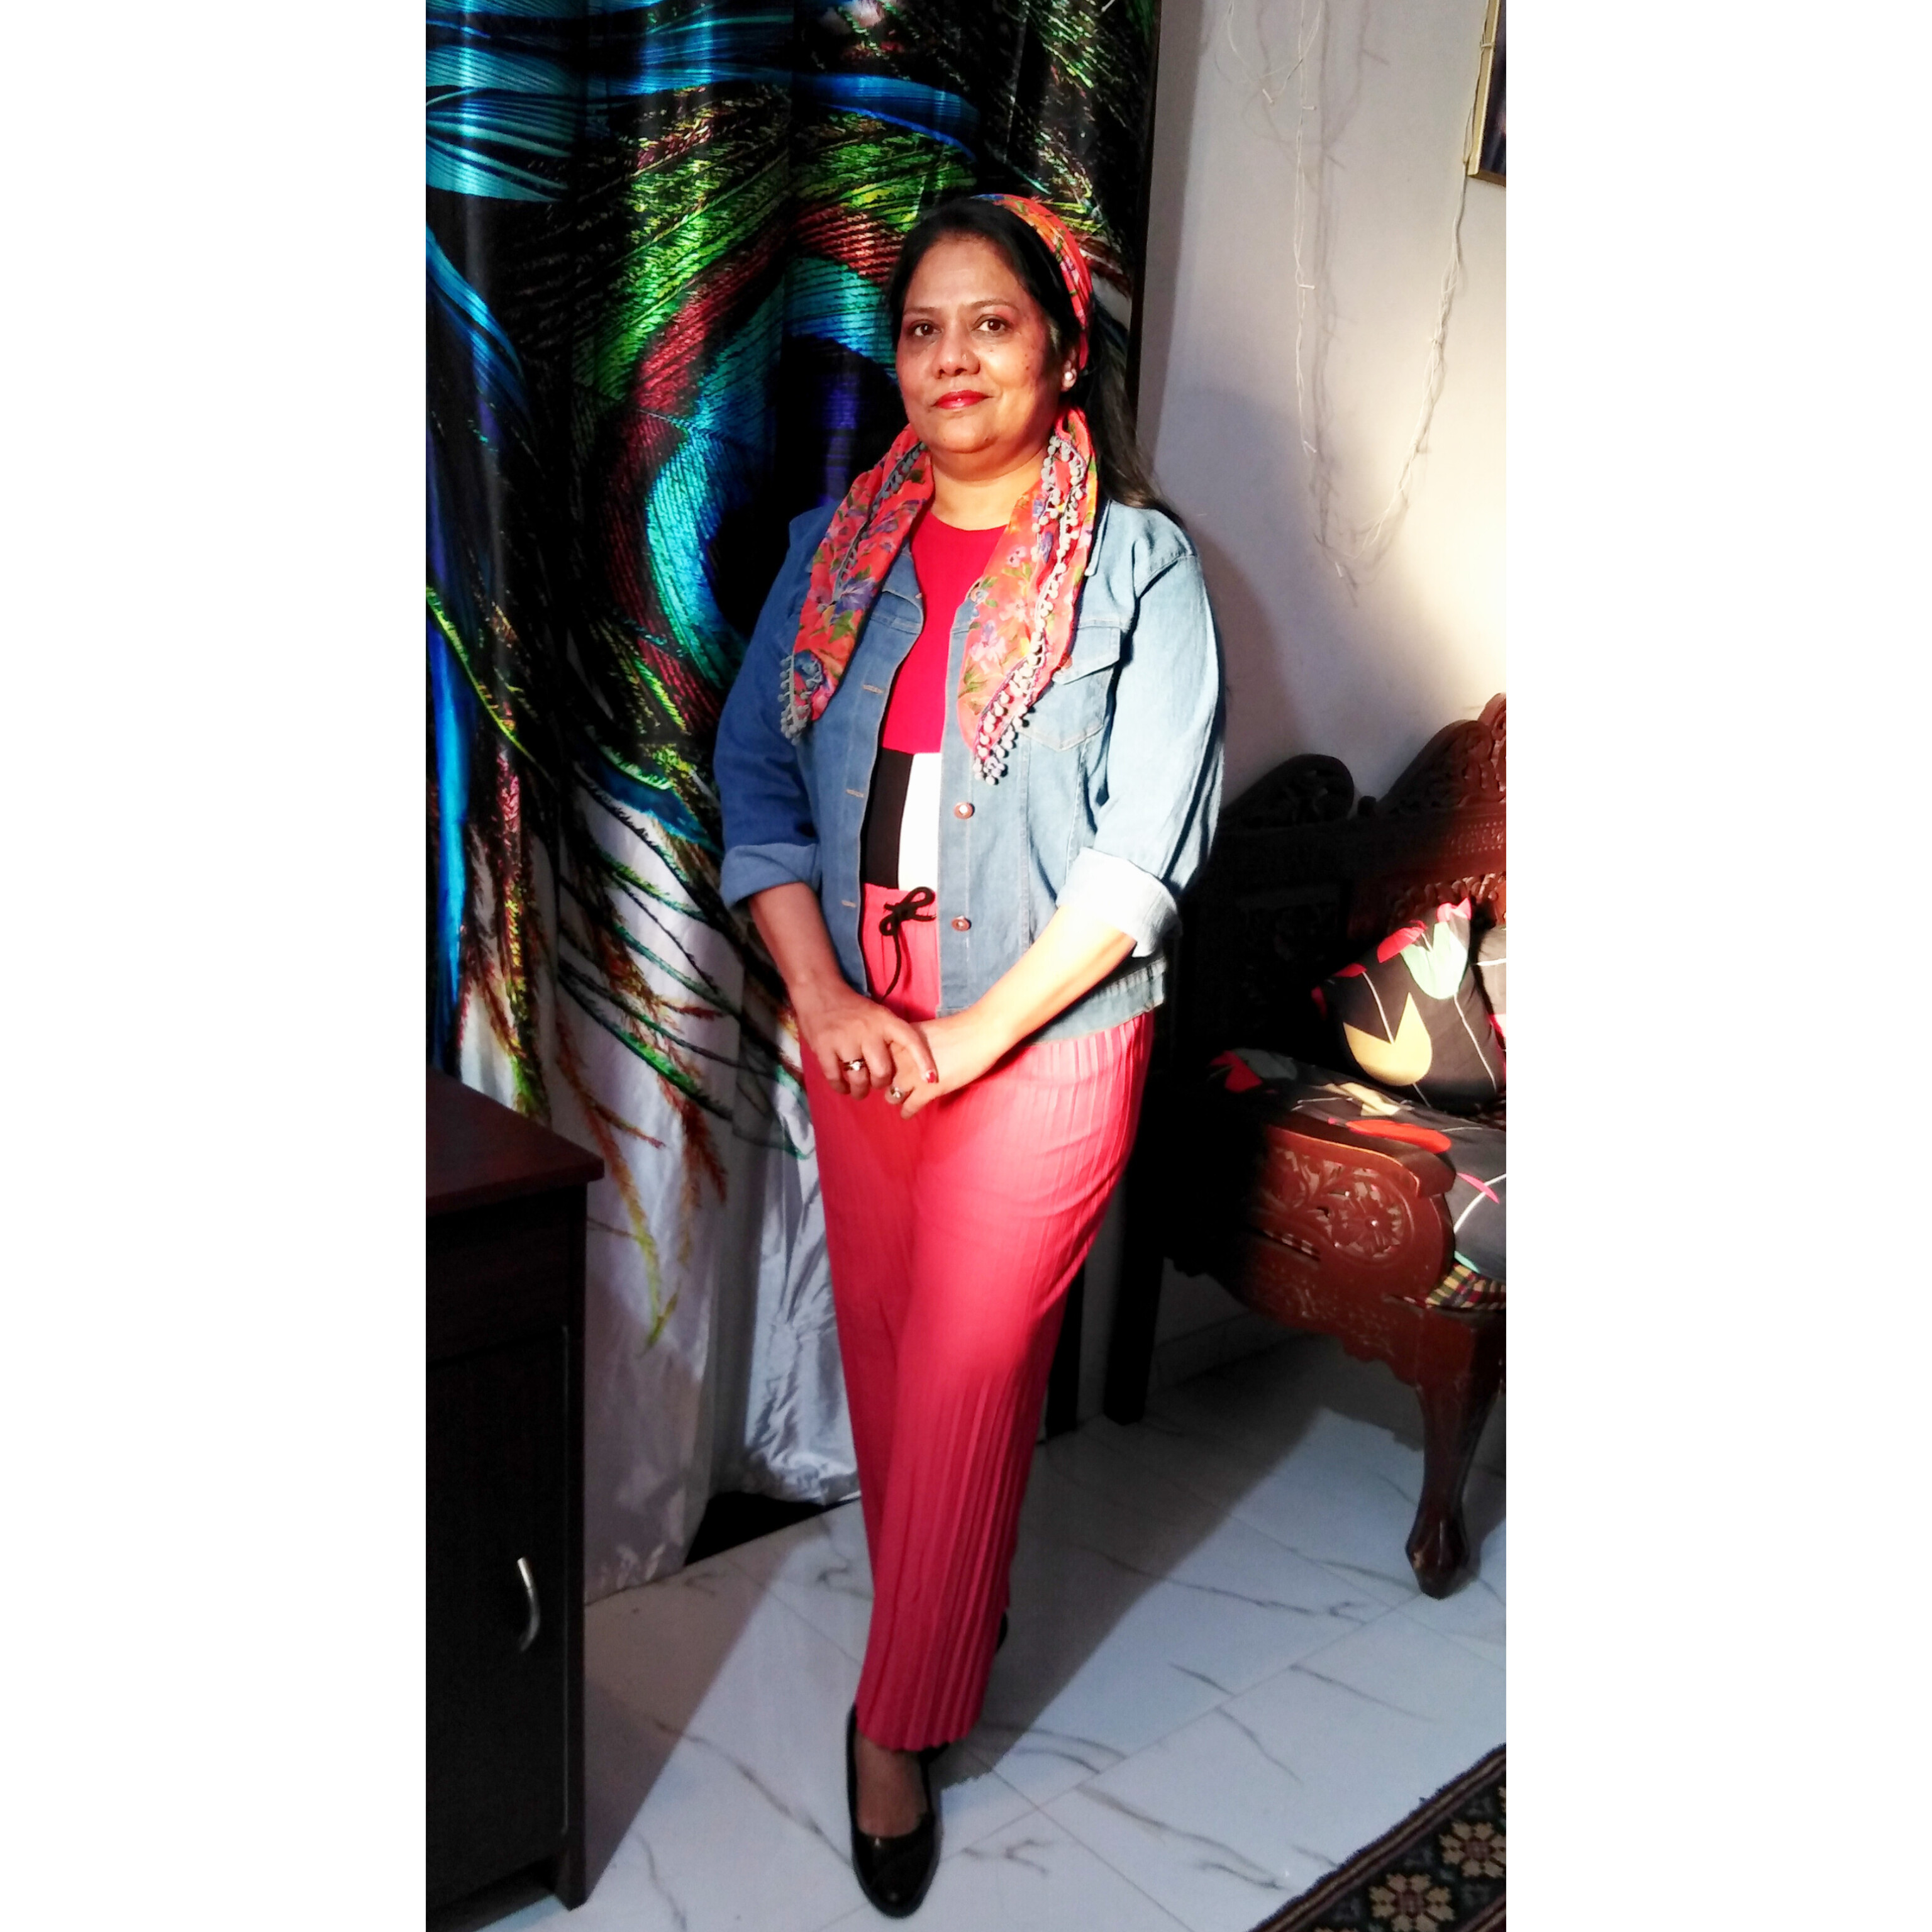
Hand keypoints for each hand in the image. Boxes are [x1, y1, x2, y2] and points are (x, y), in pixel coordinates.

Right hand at [796, 981, 937, 1100]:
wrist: (820, 992)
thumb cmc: (853, 1009)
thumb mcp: (878, 1015)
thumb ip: (890, 1036)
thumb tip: (909, 1066)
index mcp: (884, 1020)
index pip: (911, 1040)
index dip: (924, 1061)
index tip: (931, 1079)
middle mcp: (867, 1030)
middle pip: (883, 1071)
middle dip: (881, 1083)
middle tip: (876, 1083)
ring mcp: (844, 1039)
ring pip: (859, 1079)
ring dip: (860, 1090)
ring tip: (859, 1091)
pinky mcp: (823, 1047)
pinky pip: (835, 1078)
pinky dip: (841, 1087)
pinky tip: (843, 1086)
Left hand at [892, 1008, 1011, 1118]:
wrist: (980, 1032)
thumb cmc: (958, 1029)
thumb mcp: (924, 1032)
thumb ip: (910, 1045)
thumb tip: (904, 1056)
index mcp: (900, 1040)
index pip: (879, 1058)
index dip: (881, 1067)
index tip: (884, 1072)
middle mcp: (901, 1057)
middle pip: (882, 1078)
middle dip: (887, 1084)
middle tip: (895, 1087)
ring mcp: (912, 1075)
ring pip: (892, 1095)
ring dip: (896, 1098)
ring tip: (901, 1100)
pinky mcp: (928, 1089)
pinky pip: (909, 1106)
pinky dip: (907, 1111)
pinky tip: (907, 1113)